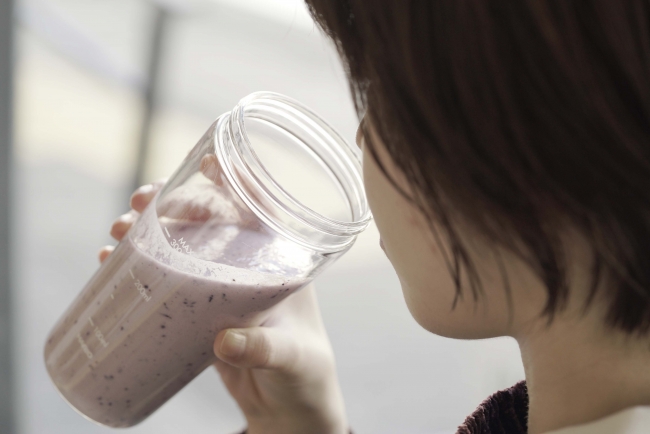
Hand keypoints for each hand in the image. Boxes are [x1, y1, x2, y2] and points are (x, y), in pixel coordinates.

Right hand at [100, 181, 348, 433]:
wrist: (290, 409)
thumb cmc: (305, 376)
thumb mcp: (290, 358)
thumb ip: (263, 348)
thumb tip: (225, 342)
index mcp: (282, 264)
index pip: (260, 209)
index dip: (237, 180)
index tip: (207, 161)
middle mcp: (252, 267)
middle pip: (211, 219)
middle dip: (175, 203)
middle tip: (140, 201)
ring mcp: (224, 287)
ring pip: (184, 245)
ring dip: (151, 229)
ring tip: (119, 229)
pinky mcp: (202, 311)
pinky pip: (170, 279)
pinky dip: (143, 265)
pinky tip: (114, 261)